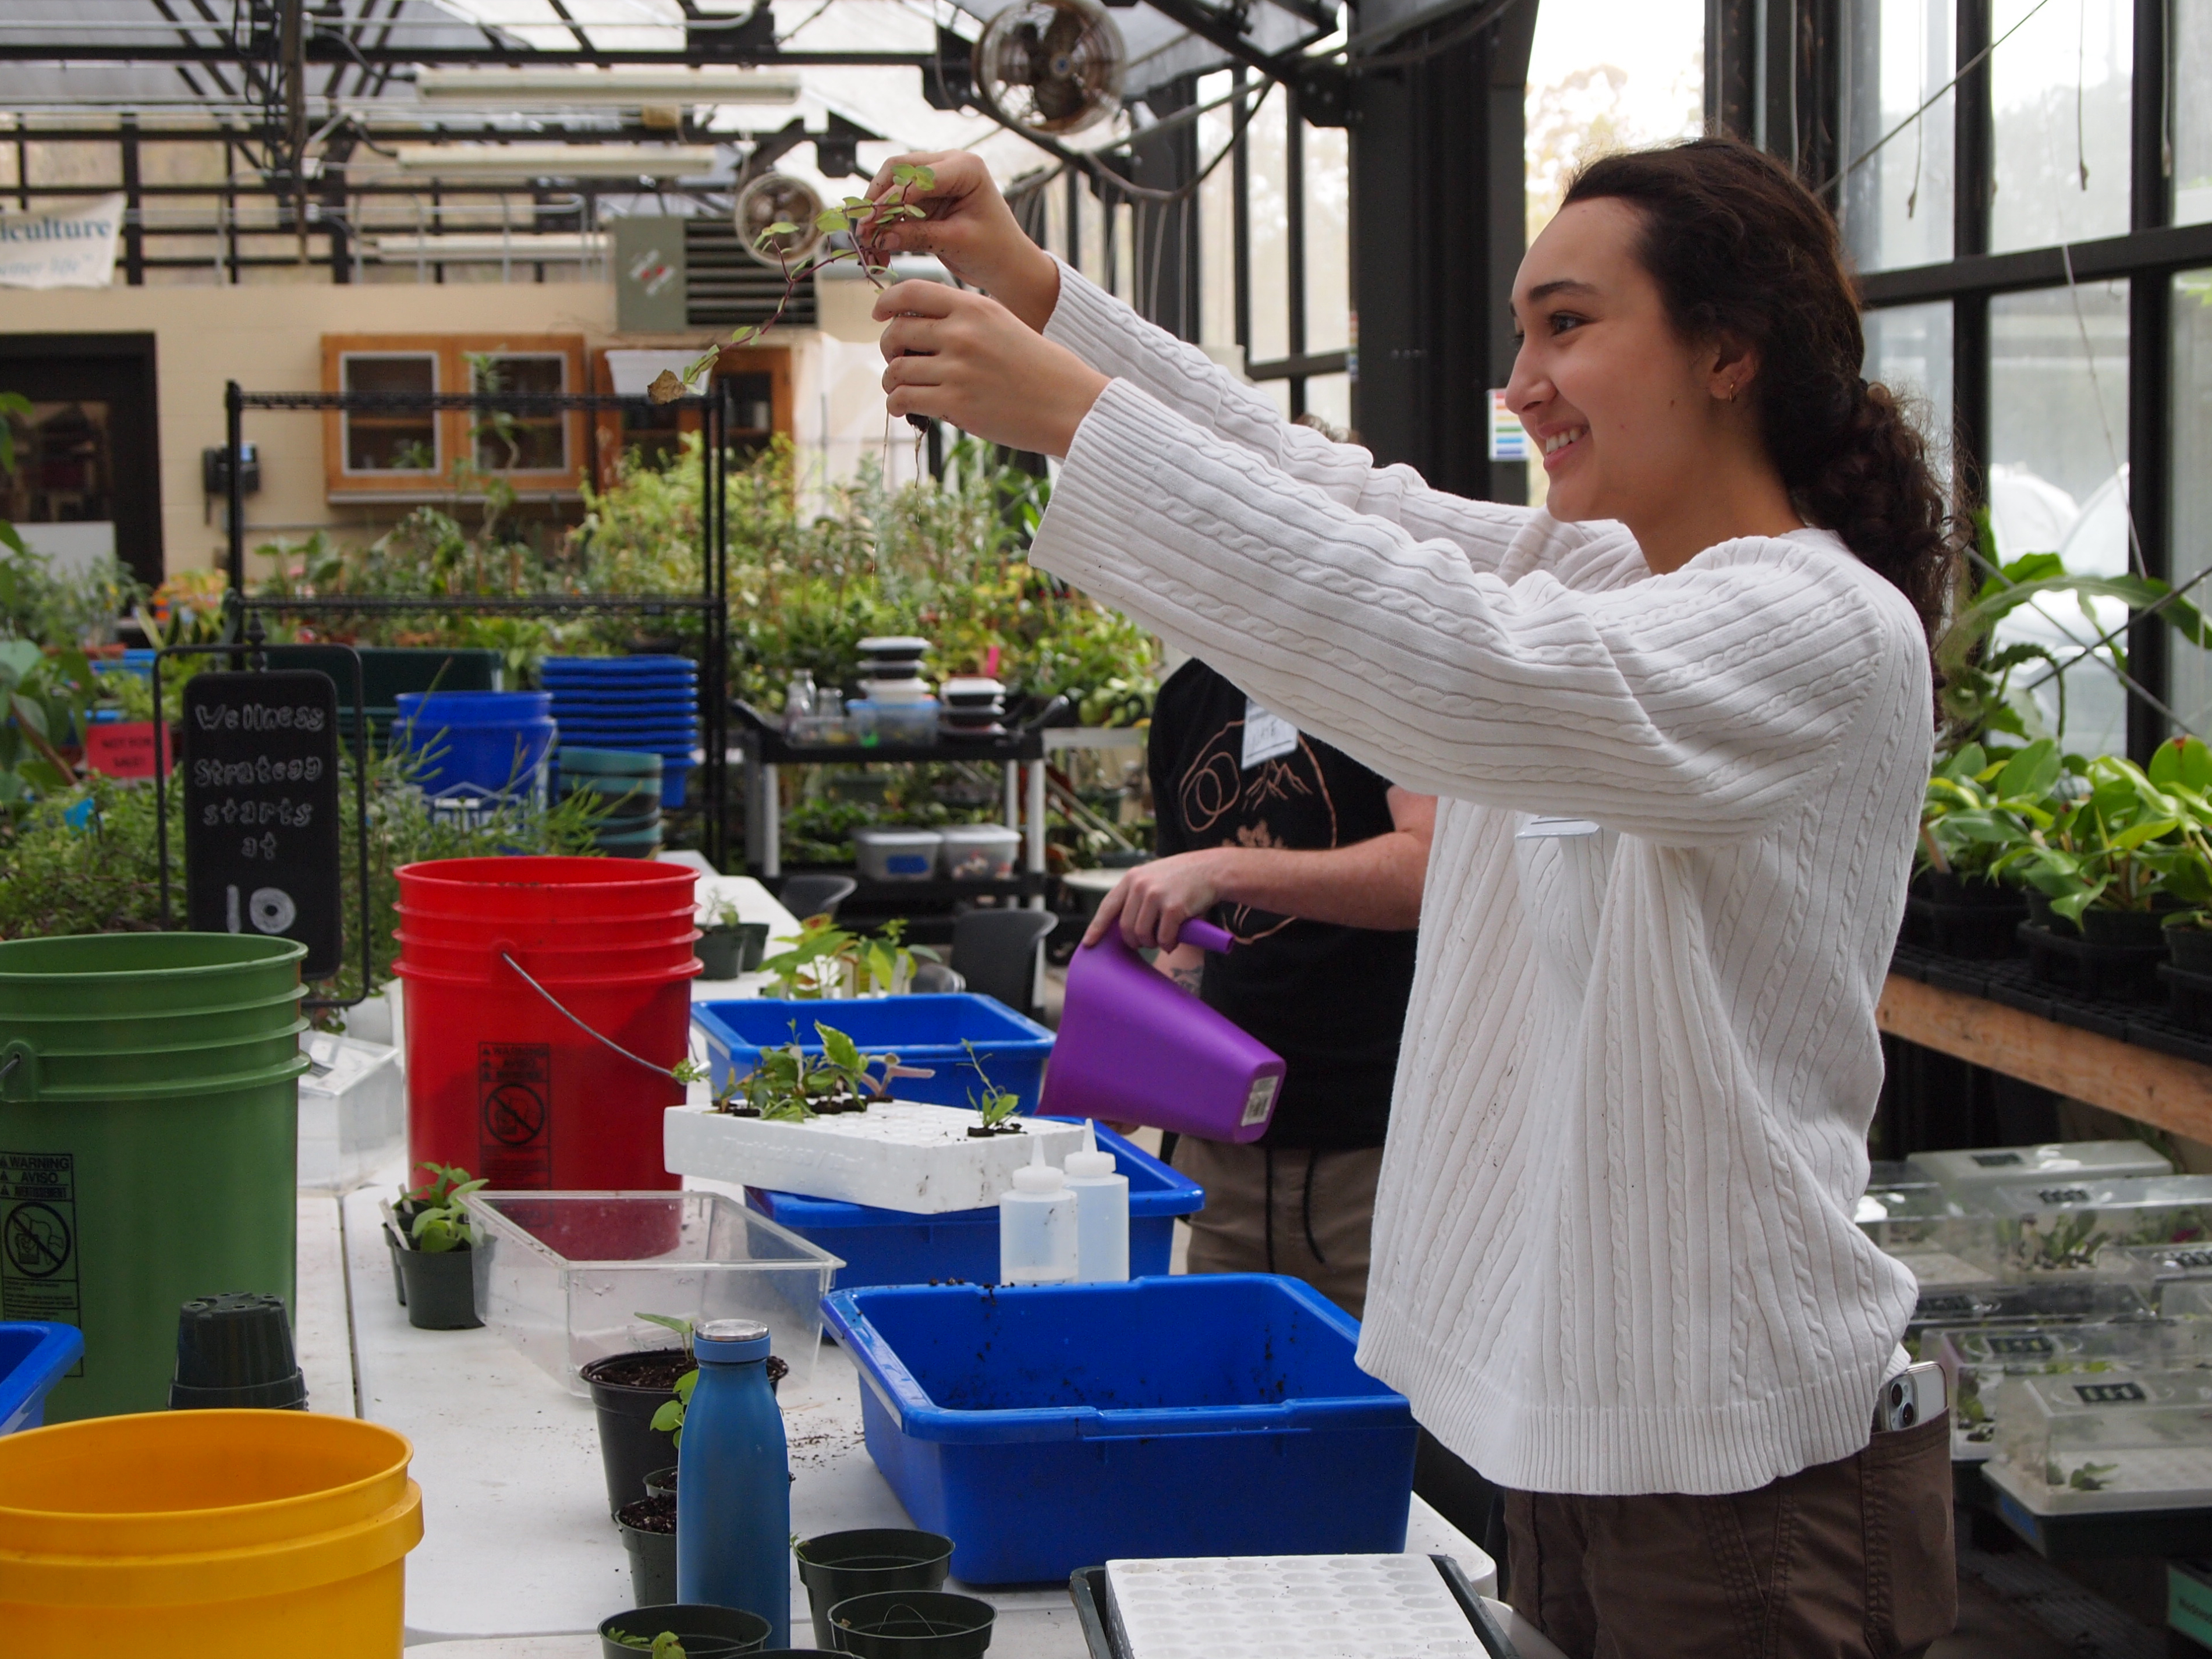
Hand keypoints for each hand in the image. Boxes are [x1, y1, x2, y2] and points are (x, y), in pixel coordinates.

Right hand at [864, 150, 1060, 330]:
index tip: (869, 224)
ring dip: (879, 218)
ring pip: (892, 189)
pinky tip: (879, 250)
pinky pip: (898, 208)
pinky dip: (887, 227)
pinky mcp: (928, 199)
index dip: (889, 199)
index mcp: (965, 167)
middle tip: (863, 232)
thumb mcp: (956, 242)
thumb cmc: (995, 251)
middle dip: (877, 202)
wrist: (1008, 265)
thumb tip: (879, 236)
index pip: (916, 175)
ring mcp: (936, 181)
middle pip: (897, 171)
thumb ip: (918, 236)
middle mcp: (948, 165)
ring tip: (869, 247)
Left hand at [878, 281, 1109, 456]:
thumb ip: (965, 319)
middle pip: (896, 332)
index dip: (886, 303)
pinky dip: (898, 405)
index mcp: (973, 307)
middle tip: (896, 362)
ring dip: (892, 383)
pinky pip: (904, 399)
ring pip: (896, 370)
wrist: (1069, 404)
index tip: (878, 314)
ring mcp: (956, 368)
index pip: (911, 292)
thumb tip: (918, 327)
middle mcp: (961, 333)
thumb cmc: (1040, 368)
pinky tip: (905, 410)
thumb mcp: (1004, 325)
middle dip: (888, 350)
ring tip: (900, 391)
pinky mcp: (955, 403)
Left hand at [1083, 850, 1232, 951]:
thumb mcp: (1153, 876)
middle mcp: (1141, 886)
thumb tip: (1122, 924)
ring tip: (1161, 939)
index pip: (1108, 906)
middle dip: (1134, 941)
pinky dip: (1168, 944)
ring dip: (1152, 944)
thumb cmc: (1183, 877)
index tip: (1088, 943)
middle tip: (1145, 942)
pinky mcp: (1174, 909)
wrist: (1213, 870)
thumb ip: (1136, 893)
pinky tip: (1173, 941)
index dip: (1096, 927)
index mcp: (1132, 878)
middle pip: (1125, 927)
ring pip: (1143, 935)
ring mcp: (1156, 896)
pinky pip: (1164, 938)